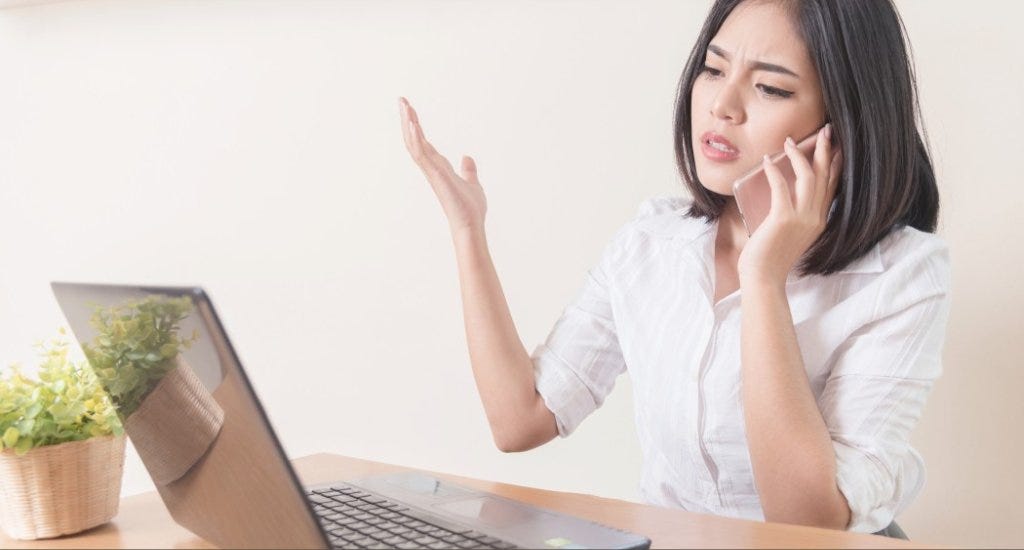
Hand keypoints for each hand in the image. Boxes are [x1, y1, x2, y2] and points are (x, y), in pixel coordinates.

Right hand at [399, 96, 486, 234]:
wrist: (471, 226)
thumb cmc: (470, 209)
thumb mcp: (472, 183)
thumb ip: (468, 170)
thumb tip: (467, 157)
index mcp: (439, 168)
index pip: (424, 143)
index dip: (416, 126)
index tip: (410, 109)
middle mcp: (432, 168)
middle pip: (414, 140)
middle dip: (407, 120)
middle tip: (401, 100)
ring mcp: (432, 172)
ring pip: (414, 144)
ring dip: (408, 124)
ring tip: (403, 104)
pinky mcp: (435, 175)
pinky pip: (421, 154)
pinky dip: (416, 138)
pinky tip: (412, 123)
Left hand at [737, 123, 842, 286]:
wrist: (763, 278)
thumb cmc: (770, 257)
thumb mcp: (789, 233)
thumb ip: (793, 215)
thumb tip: (783, 194)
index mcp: (819, 221)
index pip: (832, 186)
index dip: (835, 164)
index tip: (836, 146)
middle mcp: (816, 218)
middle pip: (825, 176)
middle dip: (826, 150)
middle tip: (825, 130)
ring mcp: (802, 218)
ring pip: (808, 177)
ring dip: (799, 155)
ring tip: (790, 140)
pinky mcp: (784, 219)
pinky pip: (782, 187)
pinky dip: (775, 170)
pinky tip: (768, 160)